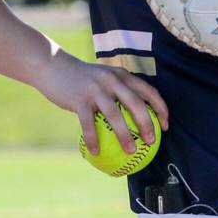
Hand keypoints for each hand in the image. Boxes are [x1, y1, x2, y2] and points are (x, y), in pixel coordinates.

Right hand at [32, 50, 168, 156]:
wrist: (52, 65)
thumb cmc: (82, 78)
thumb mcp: (104, 77)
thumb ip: (118, 90)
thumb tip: (135, 118)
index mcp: (122, 75)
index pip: (149, 91)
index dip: (160, 108)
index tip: (165, 126)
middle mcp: (112, 80)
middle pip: (136, 103)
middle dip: (147, 124)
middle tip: (151, 142)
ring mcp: (96, 89)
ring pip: (115, 115)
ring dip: (124, 135)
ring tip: (130, 151)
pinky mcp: (79, 99)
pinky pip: (88, 123)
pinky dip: (93, 139)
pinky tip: (95, 153)